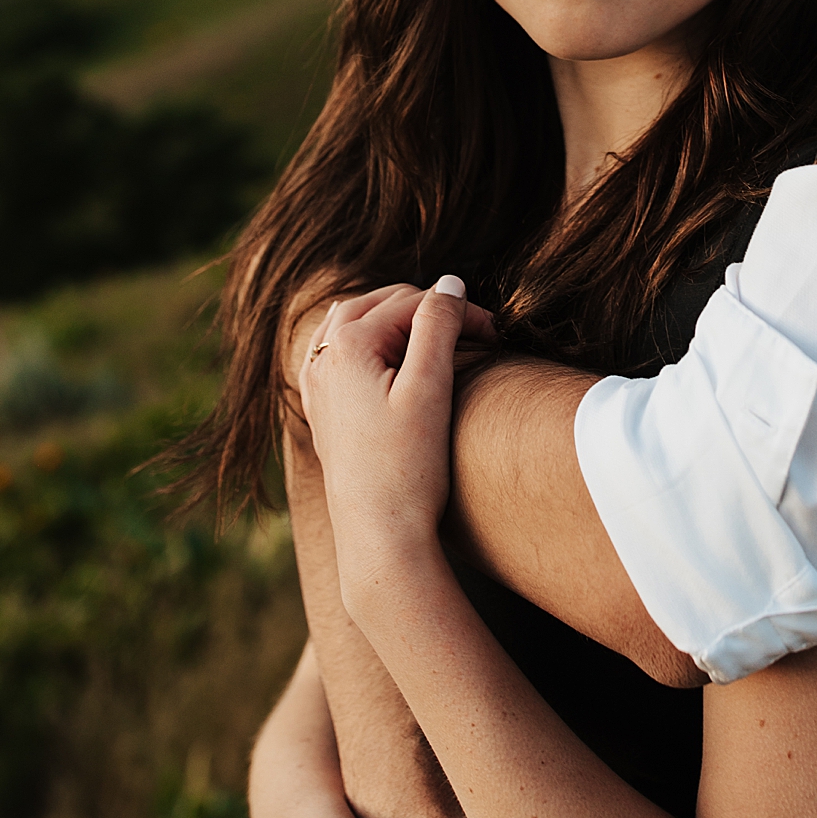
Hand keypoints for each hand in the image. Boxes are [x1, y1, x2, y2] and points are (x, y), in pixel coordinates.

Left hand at [299, 278, 489, 558]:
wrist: (379, 535)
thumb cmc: (407, 467)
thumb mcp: (430, 388)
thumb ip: (438, 326)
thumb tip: (450, 281)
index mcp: (347, 344)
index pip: (414, 304)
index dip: (461, 311)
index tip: (498, 335)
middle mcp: (322, 357)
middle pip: (384, 304)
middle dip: (430, 310)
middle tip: (477, 335)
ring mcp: (317, 382)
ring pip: (357, 322)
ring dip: (399, 320)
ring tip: (440, 336)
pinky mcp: (322, 406)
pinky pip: (340, 350)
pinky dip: (370, 340)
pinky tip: (391, 353)